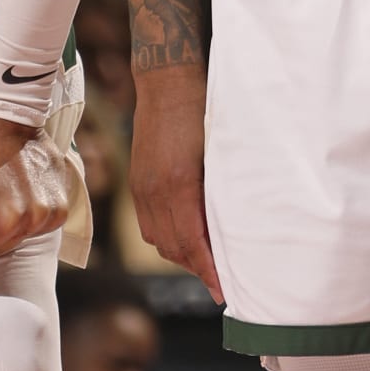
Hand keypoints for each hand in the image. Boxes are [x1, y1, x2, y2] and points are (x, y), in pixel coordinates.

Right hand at [129, 63, 221, 299]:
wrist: (167, 79)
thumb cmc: (202, 109)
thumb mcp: (219, 152)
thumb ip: (220, 193)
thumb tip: (232, 230)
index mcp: (179, 184)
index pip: (192, 244)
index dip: (209, 272)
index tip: (225, 290)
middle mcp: (155, 191)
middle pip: (174, 248)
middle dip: (198, 269)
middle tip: (223, 282)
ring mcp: (142, 187)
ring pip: (158, 240)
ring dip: (181, 255)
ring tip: (207, 263)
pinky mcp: (137, 182)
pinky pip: (148, 224)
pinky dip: (167, 238)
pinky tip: (185, 237)